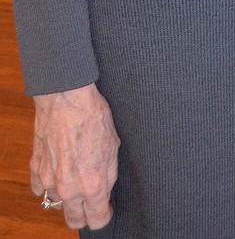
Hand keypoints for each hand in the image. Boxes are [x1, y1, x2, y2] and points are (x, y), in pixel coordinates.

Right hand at [30, 84, 119, 230]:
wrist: (66, 98)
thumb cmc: (92, 117)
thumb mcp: (113, 145)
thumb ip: (109, 174)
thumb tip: (105, 190)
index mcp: (92, 185)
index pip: (98, 221)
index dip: (104, 214)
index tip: (106, 207)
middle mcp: (69, 189)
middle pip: (75, 222)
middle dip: (84, 215)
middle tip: (91, 200)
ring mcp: (50, 181)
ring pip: (57, 204)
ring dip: (66, 196)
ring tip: (75, 176)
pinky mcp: (36, 169)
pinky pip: (40, 188)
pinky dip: (48, 183)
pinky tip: (58, 169)